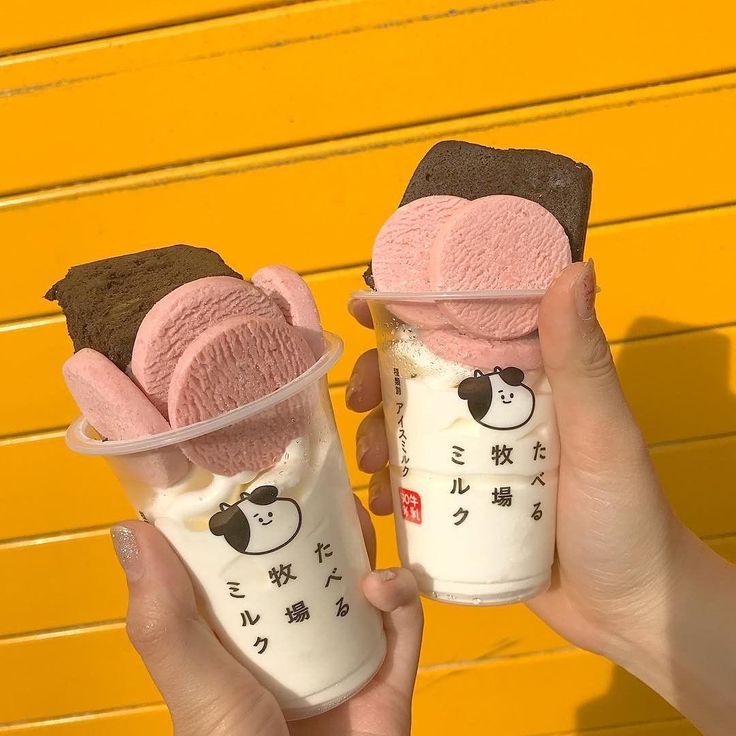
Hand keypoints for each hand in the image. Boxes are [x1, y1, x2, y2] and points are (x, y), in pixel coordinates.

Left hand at [110, 497, 421, 735]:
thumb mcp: (192, 682)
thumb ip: (162, 616)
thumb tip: (128, 528)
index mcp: (245, 630)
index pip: (247, 557)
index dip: (251, 511)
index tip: (253, 466)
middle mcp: (295, 631)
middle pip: (311, 557)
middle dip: (318, 516)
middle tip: (315, 481)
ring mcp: (346, 648)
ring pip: (362, 574)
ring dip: (363, 541)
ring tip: (353, 514)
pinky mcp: (391, 669)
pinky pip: (406, 620)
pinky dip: (400, 594)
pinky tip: (380, 585)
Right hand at [348, 261, 735, 733]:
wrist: (626, 608)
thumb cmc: (620, 511)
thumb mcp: (602, 431)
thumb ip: (581, 357)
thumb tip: (576, 265)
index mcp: (528, 381)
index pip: (463, 331)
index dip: (411, 315)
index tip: (363, 308)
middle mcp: (497, 415)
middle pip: (421, 383)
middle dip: (378, 384)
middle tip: (358, 402)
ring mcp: (478, 463)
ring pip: (409, 435)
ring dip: (375, 438)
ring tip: (368, 465)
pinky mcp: (465, 508)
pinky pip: (414, 489)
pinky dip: (389, 491)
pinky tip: (379, 504)